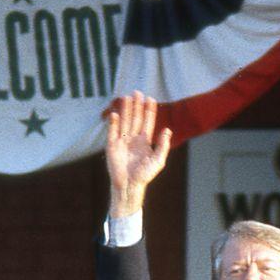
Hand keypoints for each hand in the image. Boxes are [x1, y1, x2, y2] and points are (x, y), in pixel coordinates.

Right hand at [106, 91, 171, 217]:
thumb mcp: (158, 161)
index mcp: (144, 141)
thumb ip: (163, 145)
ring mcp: (122, 141)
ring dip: (125, 110)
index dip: (149, 110)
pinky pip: (112, 132)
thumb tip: (167, 130)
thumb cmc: (145, 176)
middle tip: (137, 92)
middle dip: (136, 106)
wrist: (129, 186)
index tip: (150, 98)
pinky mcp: (111, 146)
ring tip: (126, 97)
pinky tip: (116, 114)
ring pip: (124, 122)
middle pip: (135, 118)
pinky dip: (113, 123)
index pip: (147, 122)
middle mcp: (133, 139)